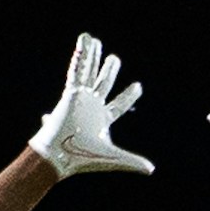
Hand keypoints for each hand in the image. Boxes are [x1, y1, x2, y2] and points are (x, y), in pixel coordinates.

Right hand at [29, 35, 153, 177]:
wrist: (59, 155)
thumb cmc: (83, 158)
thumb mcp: (114, 158)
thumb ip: (132, 161)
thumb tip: (151, 170)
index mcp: (101, 120)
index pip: (118, 105)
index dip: (128, 96)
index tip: (138, 86)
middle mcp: (91, 107)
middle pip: (102, 84)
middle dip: (109, 71)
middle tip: (114, 59)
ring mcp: (80, 98)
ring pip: (88, 72)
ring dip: (92, 56)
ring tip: (93, 40)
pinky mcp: (71, 93)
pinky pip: (77, 70)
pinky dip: (81, 56)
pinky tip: (84, 41)